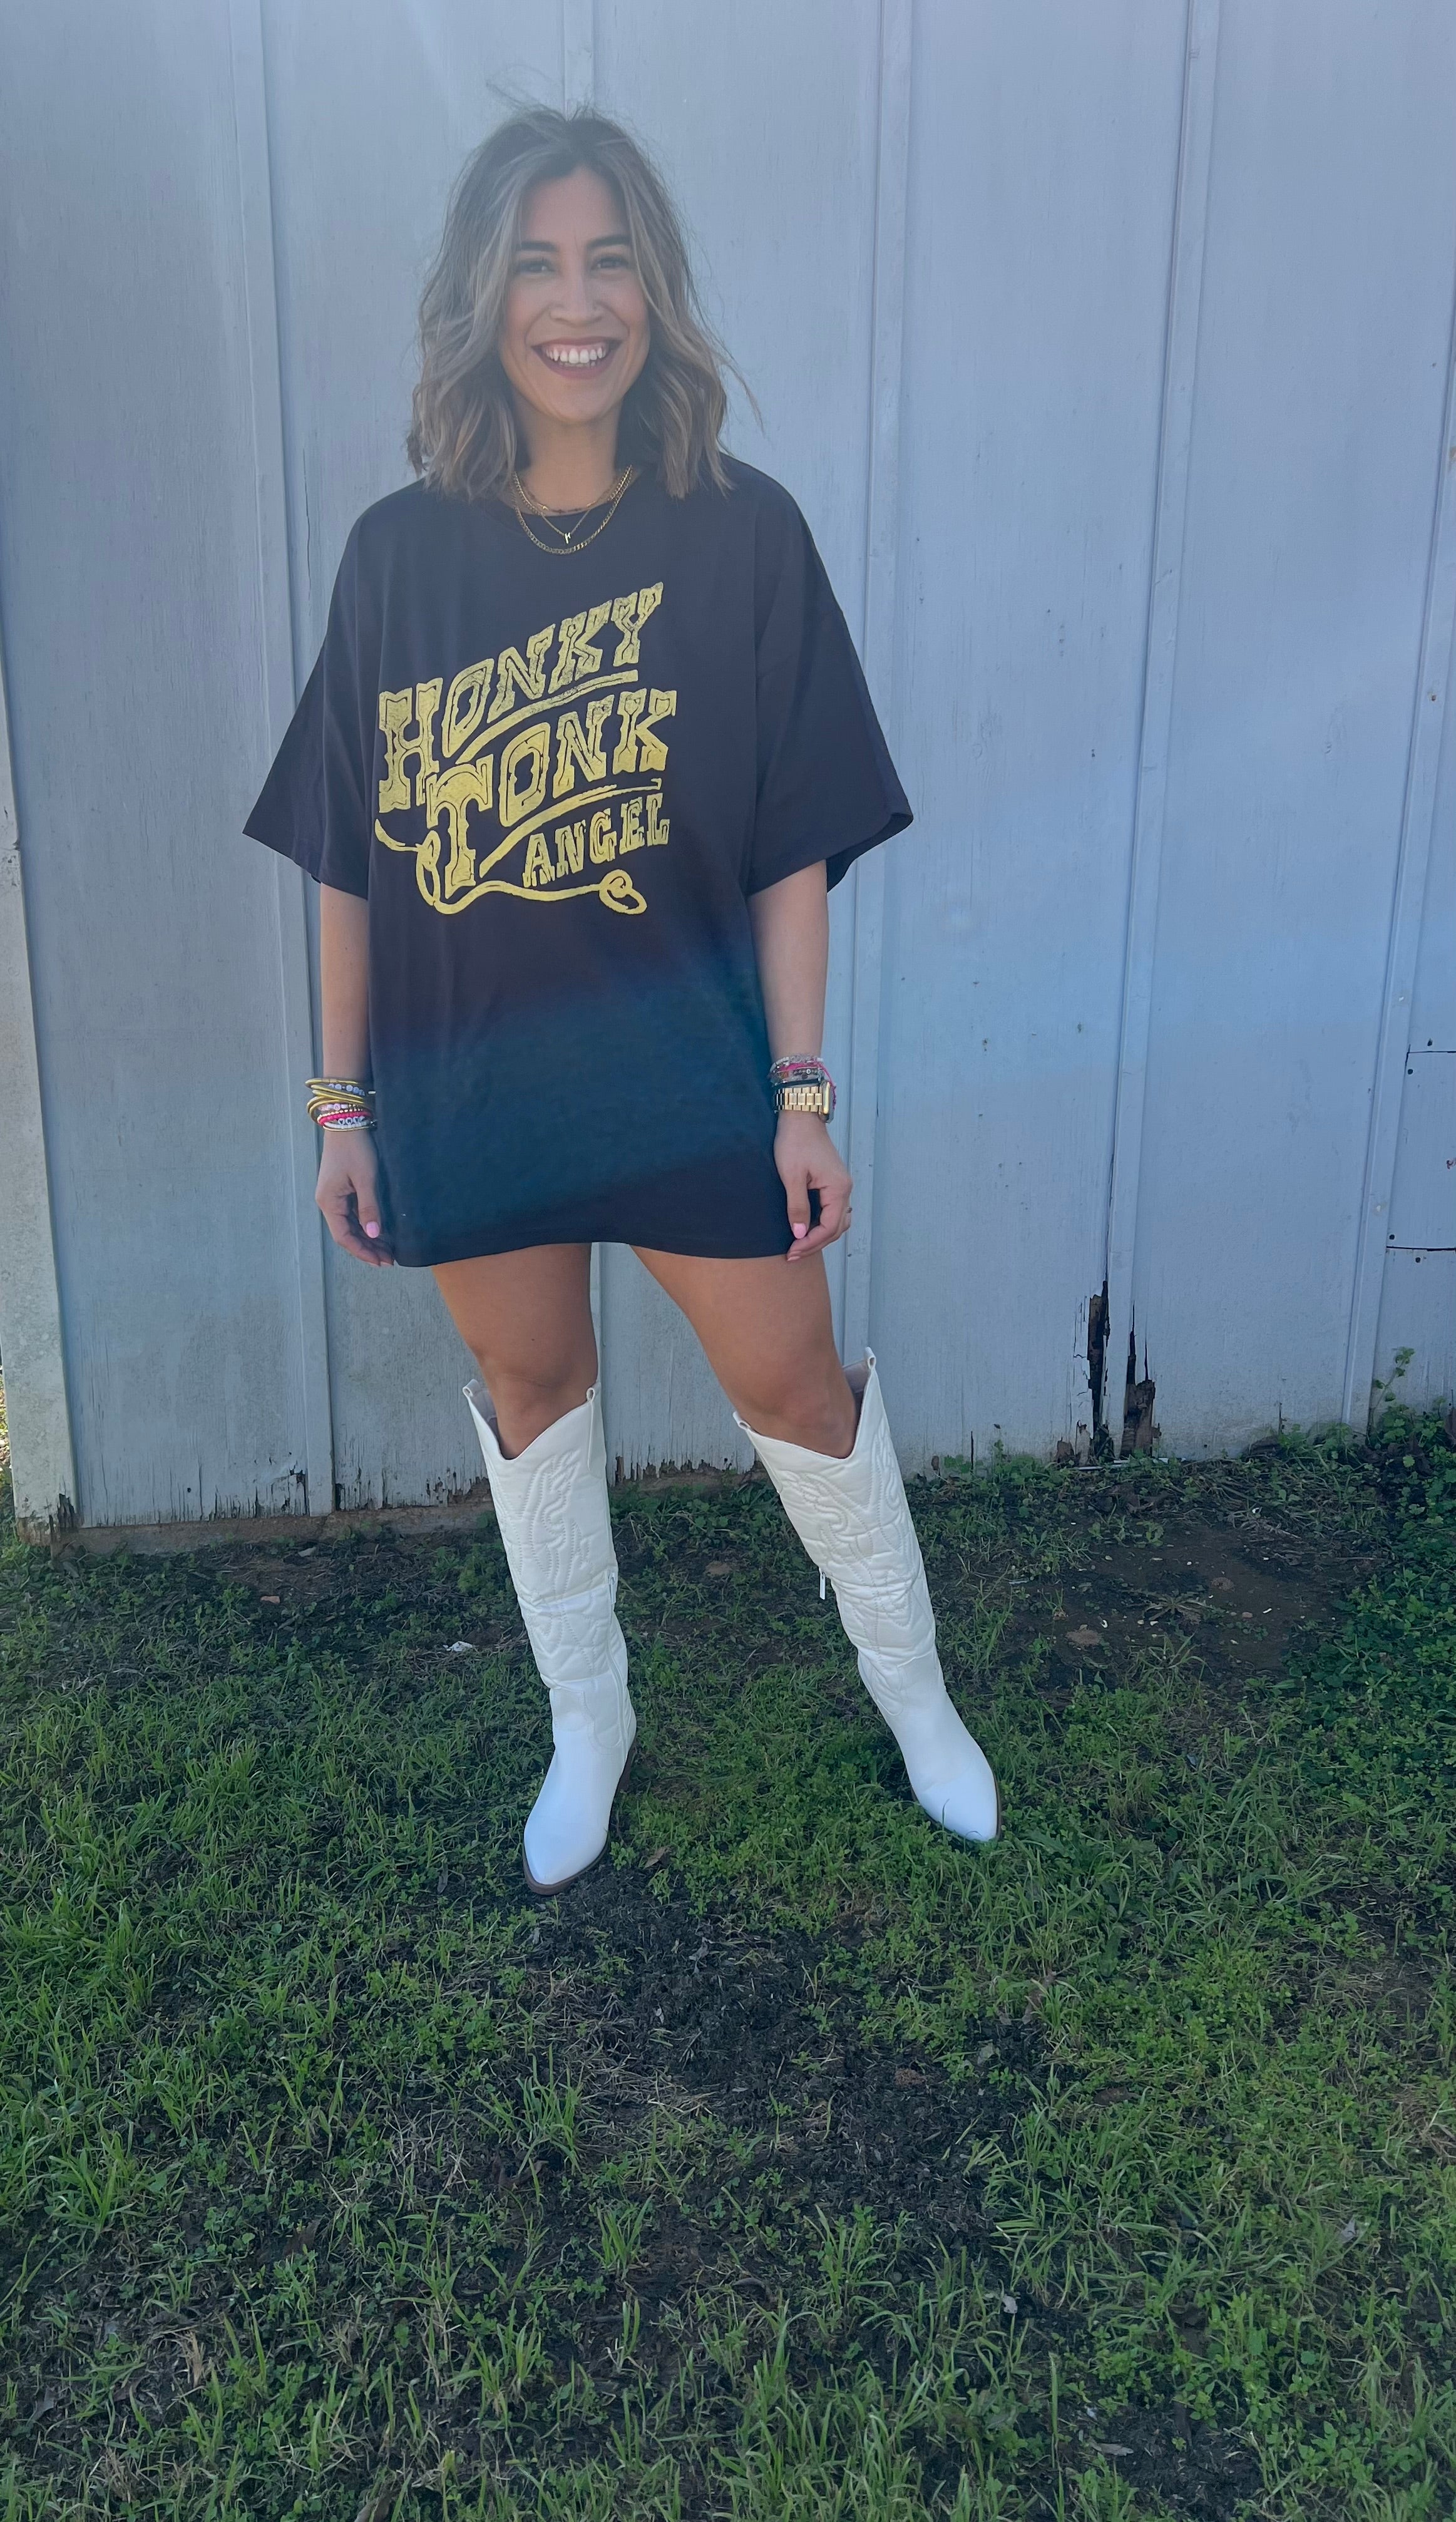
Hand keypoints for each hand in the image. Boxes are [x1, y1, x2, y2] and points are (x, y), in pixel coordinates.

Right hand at [316, 1127, 393, 1264]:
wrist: (347, 1121)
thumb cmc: (355, 1148)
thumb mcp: (365, 1179)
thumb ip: (369, 1207)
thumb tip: (373, 1234)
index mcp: (329, 1202)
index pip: (343, 1237)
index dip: (362, 1251)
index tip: (381, 1261)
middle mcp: (329, 1202)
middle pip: (347, 1233)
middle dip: (367, 1247)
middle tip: (389, 1259)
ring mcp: (336, 1196)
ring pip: (351, 1225)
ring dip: (368, 1238)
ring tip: (388, 1250)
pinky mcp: (343, 1189)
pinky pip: (354, 1213)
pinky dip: (367, 1224)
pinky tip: (381, 1231)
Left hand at [775, 1112, 851, 1261]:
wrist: (800, 1117)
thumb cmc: (795, 1141)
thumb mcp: (792, 1176)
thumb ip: (797, 1207)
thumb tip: (799, 1233)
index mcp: (838, 1188)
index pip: (829, 1228)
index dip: (810, 1243)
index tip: (792, 1252)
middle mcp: (845, 1188)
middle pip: (836, 1228)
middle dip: (815, 1244)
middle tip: (793, 1254)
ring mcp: (841, 1185)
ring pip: (837, 1221)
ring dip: (821, 1236)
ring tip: (800, 1245)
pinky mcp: (833, 1182)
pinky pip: (833, 1210)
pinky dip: (822, 1223)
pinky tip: (807, 1228)